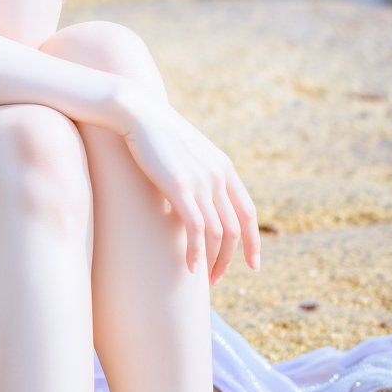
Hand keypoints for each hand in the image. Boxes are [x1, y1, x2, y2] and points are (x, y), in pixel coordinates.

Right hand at [115, 86, 261, 282]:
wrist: (138, 113)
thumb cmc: (156, 134)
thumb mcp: (187, 153)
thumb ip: (199, 174)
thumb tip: (196, 199)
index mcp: (224, 168)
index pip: (247, 212)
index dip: (253, 241)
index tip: (252, 264)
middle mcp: (219, 176)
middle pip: (235, 228)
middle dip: (229, 258)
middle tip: (218, 278)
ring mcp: (201, 181)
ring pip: (218, 233)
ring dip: (214, 260)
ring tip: (205, 277)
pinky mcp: (180, 187)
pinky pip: (196, 229)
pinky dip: (196, 252)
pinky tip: (190, 267)